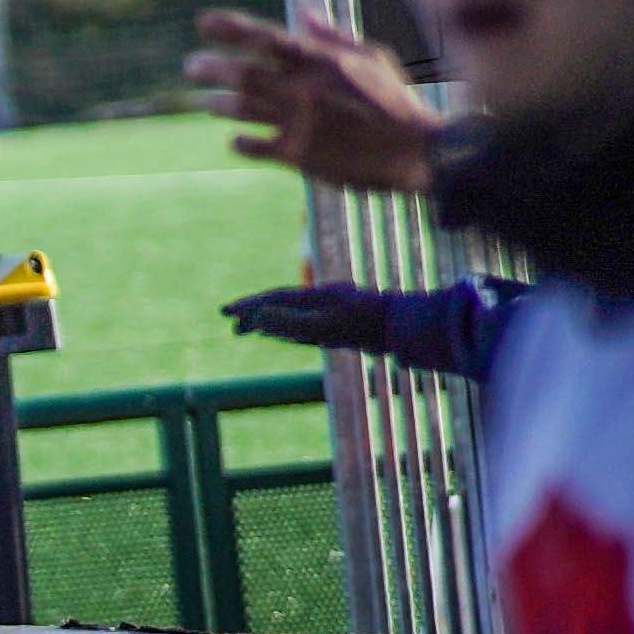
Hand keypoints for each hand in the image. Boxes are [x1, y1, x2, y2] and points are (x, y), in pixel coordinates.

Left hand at [187, 9, 435, 195]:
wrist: (419, 153)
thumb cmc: (397, 101)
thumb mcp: (374, 58)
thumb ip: (334, 37)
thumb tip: (303, 11)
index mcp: (322, 62)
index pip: (266, 38)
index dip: (231, 28)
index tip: (204, 22)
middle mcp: (303, 90)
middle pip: (242, 74)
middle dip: (211, 67)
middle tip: (191, 65)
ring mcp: (297, 123)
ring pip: (241, 108)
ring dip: (218, 103)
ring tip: (208, 101)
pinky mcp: (298, 156)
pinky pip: (255, 147)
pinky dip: (241, 142)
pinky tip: (236, 139)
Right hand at [222, 283, 396, 354]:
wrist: (409, 329)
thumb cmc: (368, 326)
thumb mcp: (326, 326)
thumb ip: (291, 323)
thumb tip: (257, 319)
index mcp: (317, 296)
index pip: (274, 298)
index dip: (248, 305)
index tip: (225, 313)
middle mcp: (323, 301)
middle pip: (282, 305)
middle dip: (255, 314)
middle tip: (231, 326)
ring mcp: (334, 313)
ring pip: (294, 316)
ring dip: (270, 322)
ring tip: (249, 330)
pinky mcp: (344, 327)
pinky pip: (308, 328)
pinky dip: (290, 331)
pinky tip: (285, 337)